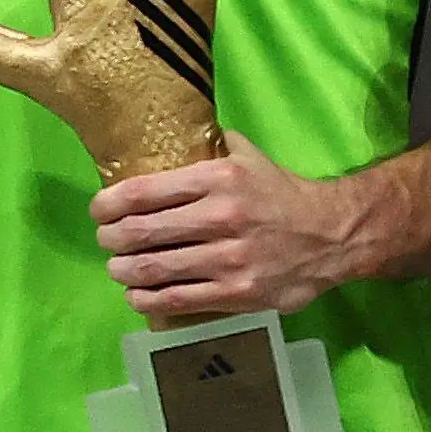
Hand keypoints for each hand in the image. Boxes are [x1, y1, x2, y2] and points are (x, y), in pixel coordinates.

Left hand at [92, 131, 355, 319]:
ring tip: (117, 268)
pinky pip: (177, 300)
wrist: (331, 236)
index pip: (145, 192)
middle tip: (106, 240)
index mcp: (219, 178)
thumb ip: (209, 145)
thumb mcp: (248, 156)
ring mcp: (229, 259)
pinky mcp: (237, 294)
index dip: (109, 204)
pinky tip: (137, 294)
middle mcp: (221, 217)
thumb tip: (168, 131)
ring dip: (124, 271)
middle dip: (112, 239)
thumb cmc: (281, 193)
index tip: (99, 210)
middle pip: (142, 232)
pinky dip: (147, 300)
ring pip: (154, 269)